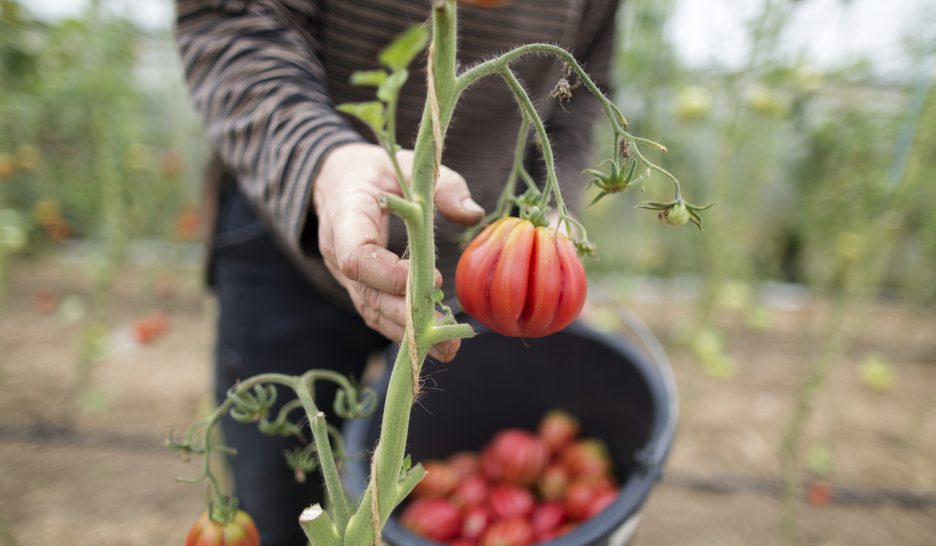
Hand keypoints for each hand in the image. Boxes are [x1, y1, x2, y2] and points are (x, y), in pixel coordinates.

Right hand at [314, 143, 483, 361]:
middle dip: (406, 316)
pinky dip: (402, 329)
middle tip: (445, 332)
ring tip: (448, 347)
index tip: (432, 280)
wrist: (335, 181)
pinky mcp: (357, 286)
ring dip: (408, 332)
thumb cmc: (376, 171)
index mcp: (345, 216)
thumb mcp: (407, 165)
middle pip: (367, 294)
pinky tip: (433, 342)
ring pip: (371, 310)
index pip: (356, 255)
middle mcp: (338, 251)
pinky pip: (375, 312)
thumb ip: (441, 184)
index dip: (389, 275)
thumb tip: (473, 214)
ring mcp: (344, 274)